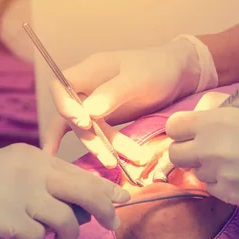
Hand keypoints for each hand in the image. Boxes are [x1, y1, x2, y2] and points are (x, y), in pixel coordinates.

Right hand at [0, 144, 130, 238]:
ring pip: (67, 219)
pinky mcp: (7, 217)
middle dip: (105, 211)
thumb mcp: (13, 170)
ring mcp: (21, 193)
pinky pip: (39, 237)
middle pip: (86, 191)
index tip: (122, 201)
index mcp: (36, 157)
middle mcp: (33, 171)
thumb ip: (44, 181)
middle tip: (111, 226)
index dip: (106, 190)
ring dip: (68, 235)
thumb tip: (80, 206)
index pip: (81, 173)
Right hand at [44, 35, 217, 166]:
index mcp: (90, 71)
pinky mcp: (105, 119)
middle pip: (72, 115)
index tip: (83, 122)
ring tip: (115, 164)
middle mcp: (87, 88)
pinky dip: (92, 149)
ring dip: (99, 147)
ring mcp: (94, 104)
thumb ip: (112, 93)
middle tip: (106, 154)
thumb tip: (88, 112)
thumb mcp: (138, 78)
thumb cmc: (158, 68)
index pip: (60, 86)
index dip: (64, 105)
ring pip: (86, 129)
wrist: (178, 75)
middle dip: (89, 136)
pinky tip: (80, 170)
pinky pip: (93, 134)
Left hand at [165, 92, 238, 212]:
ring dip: (207, 167)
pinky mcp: (230, 195)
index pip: (172, 128)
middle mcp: (211, 148)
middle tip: (206, 148)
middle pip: (175, 154)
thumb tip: (195, 116)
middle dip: (187, 150)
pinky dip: (221, 182)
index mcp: (215, 121)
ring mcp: (220, 174)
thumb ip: (216, 109)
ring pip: (195, 173)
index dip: (182, 129)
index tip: (192, 131)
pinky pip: (212, 188)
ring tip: (233, 161)